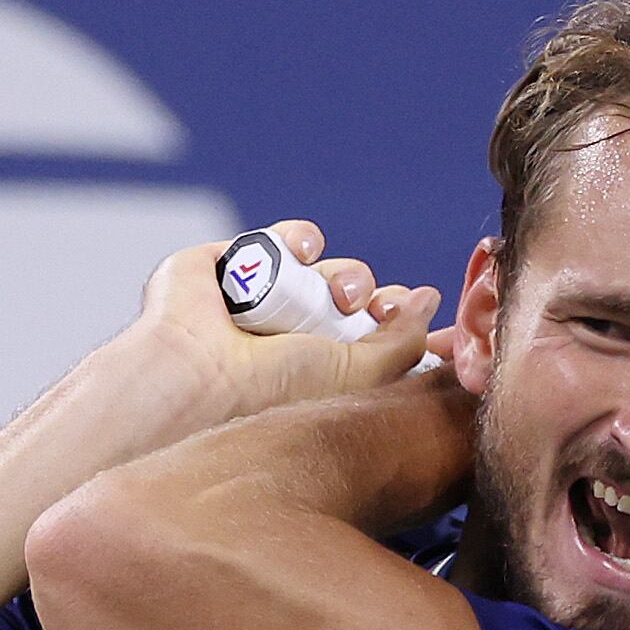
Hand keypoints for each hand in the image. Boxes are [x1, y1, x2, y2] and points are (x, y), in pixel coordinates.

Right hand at [111, 219, 447, 424]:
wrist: (200, 372)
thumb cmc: (272, 390)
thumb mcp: (360, 375)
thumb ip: (404, 341)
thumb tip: (430, 299)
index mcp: (316, 375)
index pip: (367, 339)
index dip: (396, 322)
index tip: (410, 320)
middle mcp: (286, 341)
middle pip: (351, 301)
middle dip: (370, 297)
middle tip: (370, 307)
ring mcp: (256, 304)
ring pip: (321, 270)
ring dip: (342, 274)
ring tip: (335, 294)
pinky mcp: (228, 268)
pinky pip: (280, 239)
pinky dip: (300, 238)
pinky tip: (305, 255)